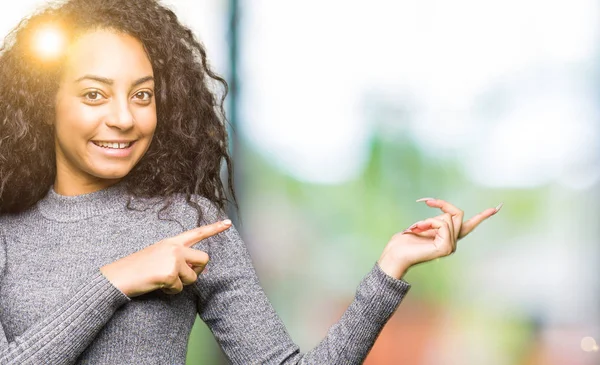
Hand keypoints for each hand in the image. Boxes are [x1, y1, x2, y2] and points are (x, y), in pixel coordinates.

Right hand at [100, 219, 231, 296]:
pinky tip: (158, 286)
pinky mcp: (170, 274)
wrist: (118, 277)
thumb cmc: (137, 268)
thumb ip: (179, 258)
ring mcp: (173, 260)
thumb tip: (201, 268)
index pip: (197, 233)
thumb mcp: (159, 256)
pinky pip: (180, 288)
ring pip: (193, 277)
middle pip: (204, 259)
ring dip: (181, 283)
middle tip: (181, 276)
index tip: (229, 222)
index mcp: (172, 241)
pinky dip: (170, 291)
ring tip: (163, 280)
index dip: (215, 228)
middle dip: (197, 270)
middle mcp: (175, 247)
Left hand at [377, 199, 501, 278]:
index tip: (498, 207)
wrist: (395, 254)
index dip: (484, 216)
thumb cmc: (405, 240)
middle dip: (441, 204)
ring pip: (448, 218)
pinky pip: (443, 224)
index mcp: (449, 236)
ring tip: (416, 228)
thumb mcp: (424, 224)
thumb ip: (439, 220)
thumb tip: (447, 214)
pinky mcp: (446, 248)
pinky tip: (419, 231)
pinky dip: (429, 223)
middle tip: (426, 202)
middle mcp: (453, 242)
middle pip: (458, 213)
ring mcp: (451, 247)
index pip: (470, 225)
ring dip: (429, 218)